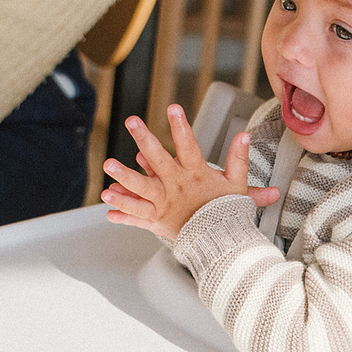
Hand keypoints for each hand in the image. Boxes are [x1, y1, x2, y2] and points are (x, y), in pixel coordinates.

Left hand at [100, 104, 280, 238]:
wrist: (221, 243)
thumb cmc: (227, 212)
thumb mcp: (237, 185)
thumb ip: (238, 159)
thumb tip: (244, 136)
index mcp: (195, 175)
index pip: (189, 147)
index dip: (181, 128)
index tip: (173, 108)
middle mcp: (177, 187)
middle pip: (159, 160)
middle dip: (145, 139)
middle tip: (132, 121)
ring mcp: (164, 204)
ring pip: (142, 189)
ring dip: (124, 177)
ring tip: (109, 165)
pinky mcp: (156, 220)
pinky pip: (137, 216)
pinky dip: (122, 212)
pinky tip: (107, 206)